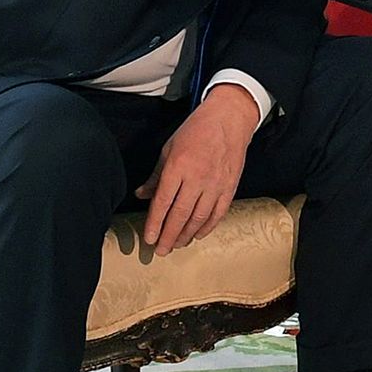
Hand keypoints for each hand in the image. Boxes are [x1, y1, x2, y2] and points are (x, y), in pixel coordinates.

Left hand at [134, 84, 258, 253]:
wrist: (228, 120)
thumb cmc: (195, 131)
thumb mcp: (169, 149)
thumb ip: (156, 176)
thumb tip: (142, 195)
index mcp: (178, 167)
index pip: (163, 202)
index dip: (155, 223)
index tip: (149, 238)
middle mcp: (197, 178)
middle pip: (180, 215)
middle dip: (169, 236)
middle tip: (160, 251)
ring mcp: (216, 184)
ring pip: (199, 218)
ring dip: (186, 235)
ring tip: (176, 245)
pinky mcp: (230, 187)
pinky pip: (218, 213)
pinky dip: (207, 227)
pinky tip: (198, 235)